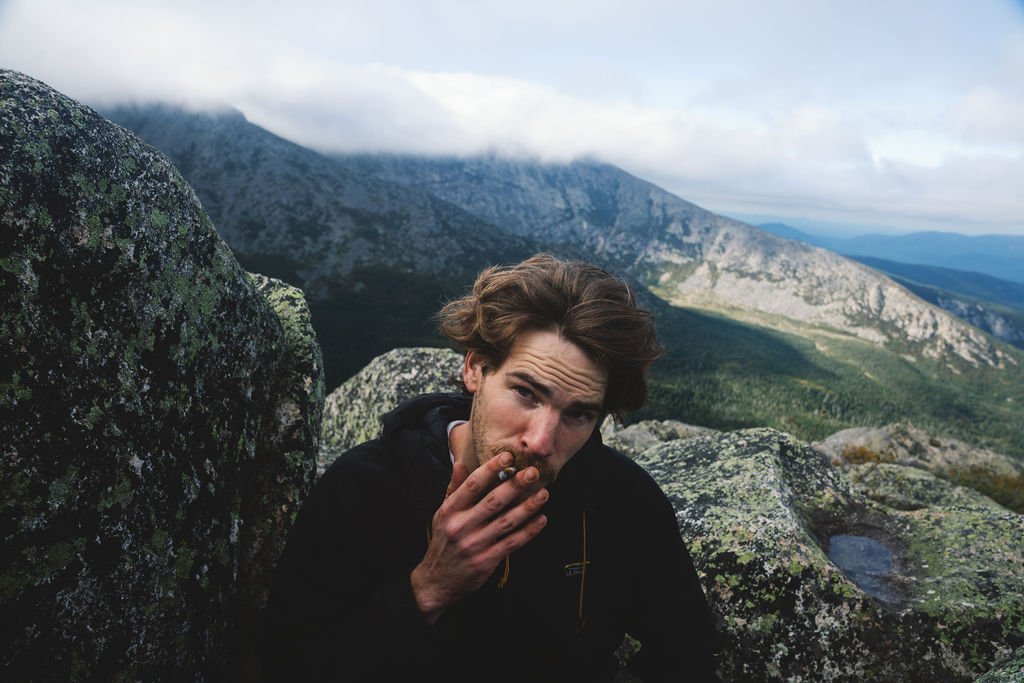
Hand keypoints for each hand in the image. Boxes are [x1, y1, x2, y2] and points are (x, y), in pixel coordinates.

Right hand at [410, 452, 548, 624]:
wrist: (436, 581)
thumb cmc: (443, 542)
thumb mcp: (442, 514)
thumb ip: (454, 489)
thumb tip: (460, 464)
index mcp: (450, 510)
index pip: (473, 485)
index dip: (491, 469)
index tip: (508, 457)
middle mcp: (461, 526)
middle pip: (493, 501)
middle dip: (515, 485)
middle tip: (533, 472)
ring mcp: (474, 544)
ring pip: (506, 522)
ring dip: (527, 507)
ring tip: (544, 494)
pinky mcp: (486, 561)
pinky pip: (511, 543)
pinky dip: (528, 532)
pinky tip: (541, 520)